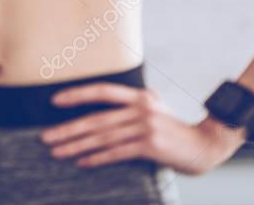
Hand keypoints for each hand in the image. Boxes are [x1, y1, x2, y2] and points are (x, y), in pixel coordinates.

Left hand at [41, 82, 245, 174]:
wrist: (207, 144)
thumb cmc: (175, 131)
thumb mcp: (153, 110)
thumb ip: (129, 109)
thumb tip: (98, 114)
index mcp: (139, 97)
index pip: (102, 91)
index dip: (77, 95)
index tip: (55, 101)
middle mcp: (140, 108)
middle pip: (96, 119)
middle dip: (67, 129)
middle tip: (46, 137)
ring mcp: (146, 127)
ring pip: (102, 137)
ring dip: (76, 146)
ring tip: (57, 152)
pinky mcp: (150, 145)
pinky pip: (117, 153)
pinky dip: (97, 158)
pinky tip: (82, 162)